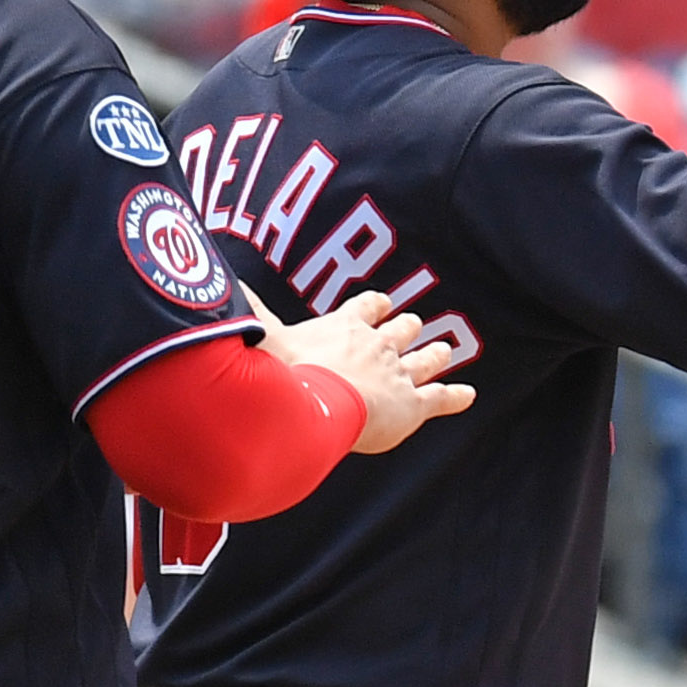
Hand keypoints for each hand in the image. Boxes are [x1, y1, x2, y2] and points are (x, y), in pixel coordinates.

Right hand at [252, 288, 470, 454]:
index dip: (375, 306)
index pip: (366, 308)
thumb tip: (218, 282)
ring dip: (436, 354)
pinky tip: (469, 395)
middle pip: (402, 330)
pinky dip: (457, 396)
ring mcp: (399, 374)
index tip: (382, 302)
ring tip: (444, 351)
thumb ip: (247, 309)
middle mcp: (378, 346)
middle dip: (408, 328)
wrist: (314, 403)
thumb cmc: (285, 370)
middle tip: (415, 325)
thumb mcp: (262, 333)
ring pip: (427, 359)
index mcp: (346, 327)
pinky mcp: (413, 404)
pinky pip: (441, 398)